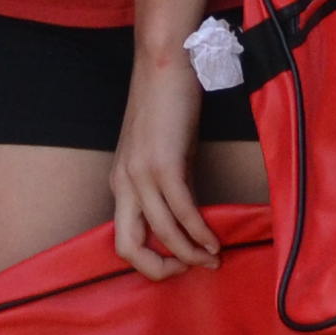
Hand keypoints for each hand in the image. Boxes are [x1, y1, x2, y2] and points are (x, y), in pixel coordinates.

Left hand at [110, 48, 220, 275]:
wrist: (165, 64)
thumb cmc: (168, 107)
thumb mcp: (167, 156)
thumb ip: (173, 188)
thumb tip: (192, 221)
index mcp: (120, 183)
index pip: (123, 240)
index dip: (152, 262)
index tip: (182, 263)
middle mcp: (122, 183)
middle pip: (127, 248)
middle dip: (161, 269)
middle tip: (193, 270)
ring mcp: (140, 174)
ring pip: (161, 233)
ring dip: (190, 254)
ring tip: (214, 259)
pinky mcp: (163, 163)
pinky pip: (182, 211)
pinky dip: (200, 232)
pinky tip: (215, 241)